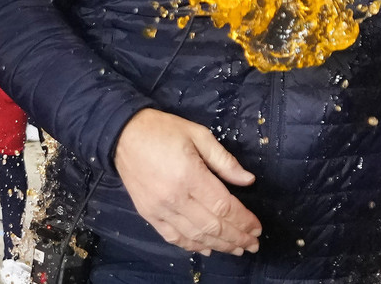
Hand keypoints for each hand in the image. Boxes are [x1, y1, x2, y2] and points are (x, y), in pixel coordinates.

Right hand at [112, 109, 259, 255]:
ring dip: (219, 246)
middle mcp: (175, 198)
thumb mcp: (199, 134)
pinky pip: (173, 237)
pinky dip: (192, 246)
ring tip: (237, 249)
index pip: (223, 207)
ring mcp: (160, 209)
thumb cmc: (163, 130)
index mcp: (190, 176)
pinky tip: (207, 249)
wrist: (123, 135)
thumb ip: (224, 160)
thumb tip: (248, 180)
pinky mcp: (148, 214)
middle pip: (212, 226)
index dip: (243, 220)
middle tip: (253, 244)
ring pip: (195, 236)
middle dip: (236, 238)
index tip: (257, 228)